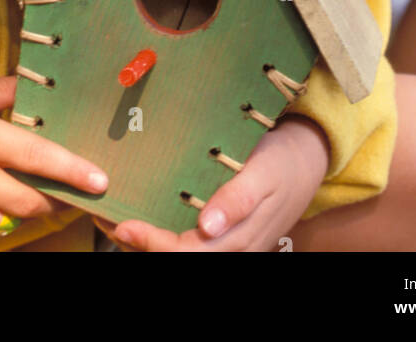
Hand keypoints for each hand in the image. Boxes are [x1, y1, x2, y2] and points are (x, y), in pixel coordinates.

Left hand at [93, 115, 329, 251]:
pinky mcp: (226, 236)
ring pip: (184, 254)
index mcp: (240, 239)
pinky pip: (191, 244)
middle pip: (179, 259)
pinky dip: (163, 235)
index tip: (124, 225)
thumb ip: (238, 199)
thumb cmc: (284, 160)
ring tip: (114, 220)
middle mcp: (232, 249)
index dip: (153, 245)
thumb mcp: (265, 172)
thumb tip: (206, 225)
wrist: (310, 157)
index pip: (187, 254)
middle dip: (140, 246)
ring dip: (149, 244)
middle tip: (105, 221)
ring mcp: (230, 245)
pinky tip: (144, 217)